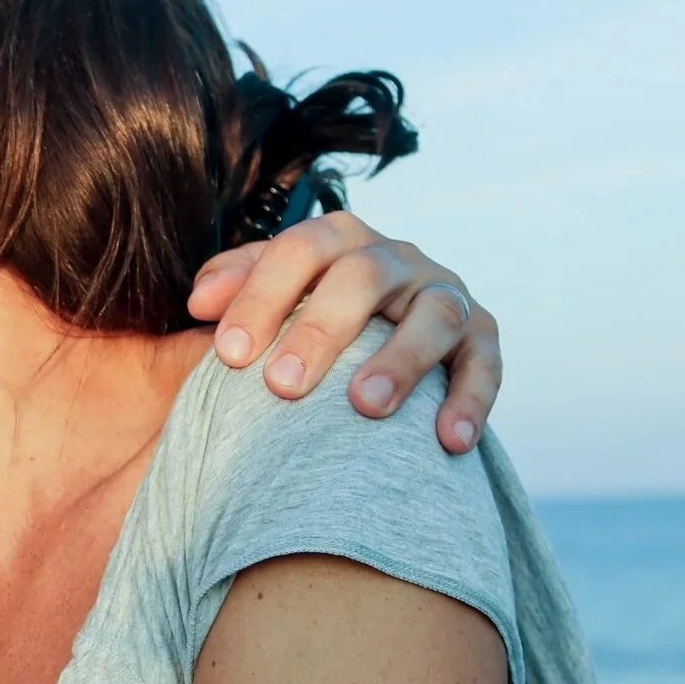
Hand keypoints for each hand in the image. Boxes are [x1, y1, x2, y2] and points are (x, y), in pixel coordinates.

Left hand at [187, 213, 501, 453]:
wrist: (376, 339)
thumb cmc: (303, 320)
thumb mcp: (267, 296)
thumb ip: (233, 288)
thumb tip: (200, 302)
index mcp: (336, 241)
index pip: (298, 250)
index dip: (262, 296)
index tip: (230, 355)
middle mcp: (394, 258)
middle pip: (363, 276)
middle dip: (321, 329)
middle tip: (283, 386)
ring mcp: (443, 293)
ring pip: (434, 313)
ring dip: (402, 359)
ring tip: (366, 407)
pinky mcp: (481, 336)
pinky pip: (484, 363)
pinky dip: (470, 400)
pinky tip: (448, 442)